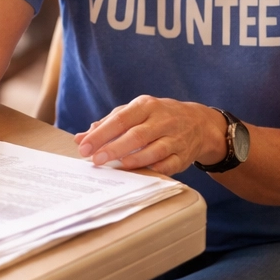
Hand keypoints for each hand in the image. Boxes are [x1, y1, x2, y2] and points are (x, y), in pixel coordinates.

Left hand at [72, 96, 225, 174]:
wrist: (198, 122)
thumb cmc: (157, 117)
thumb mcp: (135, 112)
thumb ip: (108, 124)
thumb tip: (81, 138)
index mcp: (146, 105)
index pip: (120, 119)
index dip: (101, 134)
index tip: (84, 147)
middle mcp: (162, 120)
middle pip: (136, 136)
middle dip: (114, 149)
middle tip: (95, 160)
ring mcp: (175, 138)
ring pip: (154, 151)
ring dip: (134, 160)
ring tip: (117, 167)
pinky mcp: (183, 155)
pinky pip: (168, 165)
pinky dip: (154, 170)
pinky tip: (141, 173)